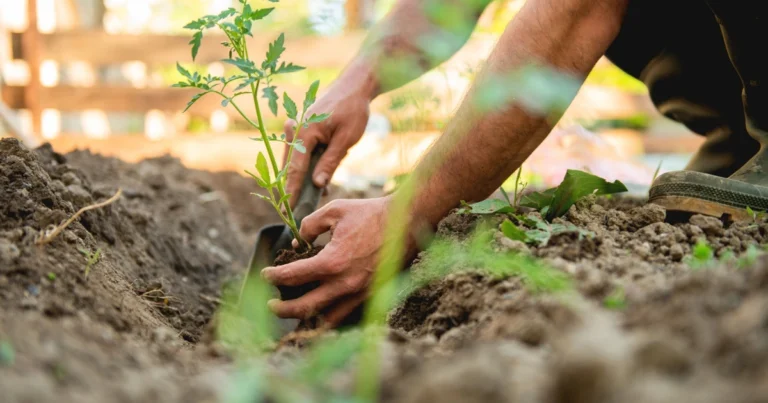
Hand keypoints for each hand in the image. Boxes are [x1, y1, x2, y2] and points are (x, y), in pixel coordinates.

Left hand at [261, 197, 394, 326]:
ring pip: (326, 320)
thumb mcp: (335, 211)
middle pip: (304, 308)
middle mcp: (345, 284)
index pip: (292, 276)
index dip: (274, 276)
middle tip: (271, 304)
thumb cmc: (371, 213)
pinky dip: (329, 318)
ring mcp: (360, 294)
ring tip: (294, 314)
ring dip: (305, 320)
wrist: (408, 222)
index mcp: (332, 262)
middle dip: (282, 309)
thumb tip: (298, 242)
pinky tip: (320, 312)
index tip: (265, 273)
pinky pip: (346, 315)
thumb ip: (310, 225)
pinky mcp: (371, 297)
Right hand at [283, 78, 371, 205]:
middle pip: (290, 166)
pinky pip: (300, 153)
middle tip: (298, 210)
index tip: (287, 210)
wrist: (354, 87)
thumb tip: (317, 185)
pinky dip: (307, 167)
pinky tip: (319, 181)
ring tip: (313, 197)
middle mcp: (293, 129)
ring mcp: (295, 128)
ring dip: (302, 178)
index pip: (295, 169)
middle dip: (295, 188)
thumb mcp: (346, 140)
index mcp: (303, 132)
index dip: (291, 191)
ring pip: (294, 161)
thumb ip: (330, 163)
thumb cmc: (352, 110)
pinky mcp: (300, 129)